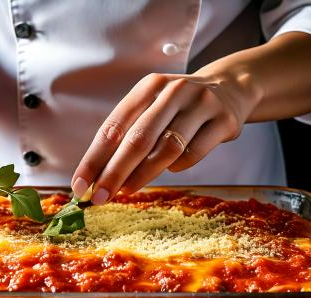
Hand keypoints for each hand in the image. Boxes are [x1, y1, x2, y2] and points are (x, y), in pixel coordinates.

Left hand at [72, 71, 260, 203]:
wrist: (231, 87)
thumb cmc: (179, 106)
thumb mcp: (153, 107)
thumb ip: (129, 135)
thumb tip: (98, 176)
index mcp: (148, 87)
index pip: (114, 126)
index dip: (94, 158)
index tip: (80, 184)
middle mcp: (174, 91)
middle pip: (138, 139)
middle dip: (114, 172)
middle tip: (99, 196)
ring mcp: (201, 104)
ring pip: (167, 147)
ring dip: (143, 174)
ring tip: (127, 189)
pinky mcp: (224, 121)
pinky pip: (194, 153)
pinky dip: (178, 166)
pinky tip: (170, 169)